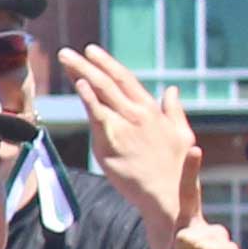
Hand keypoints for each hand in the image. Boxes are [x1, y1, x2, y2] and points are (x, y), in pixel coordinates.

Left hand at [63, 47, 200, 241]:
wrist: (170, 197)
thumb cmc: (177, 169)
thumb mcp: (182, 134)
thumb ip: (174, 110)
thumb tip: (171, 90)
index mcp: (151, 109)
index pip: (125, 79)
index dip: (107, 63)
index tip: (91, 51)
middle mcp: (137, 112)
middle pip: (108, 81)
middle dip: (87, 64)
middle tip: (67, 52)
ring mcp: (124, 125)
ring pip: (100, 92)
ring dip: (81, 73)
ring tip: (65, 59)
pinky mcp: (112, 142)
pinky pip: (97, 115)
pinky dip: (88, 97)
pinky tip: (79, 84)